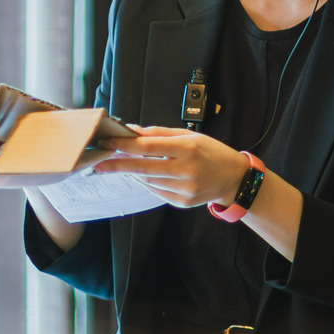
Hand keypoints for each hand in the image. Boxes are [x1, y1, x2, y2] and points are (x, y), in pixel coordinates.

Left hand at [90, 127, 251, 208]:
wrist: (233, 178)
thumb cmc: (211, 153)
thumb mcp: (190, 135)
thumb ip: (159, 134)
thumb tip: (133, 131)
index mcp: (188, 148)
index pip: (148, 147)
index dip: (124, 145)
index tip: (107, 144)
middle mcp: (186, 170)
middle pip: (142, 167)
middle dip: (118, 165)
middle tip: (99, 163)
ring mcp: (184, 189)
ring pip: (148, 181)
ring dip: (133, 173)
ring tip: (123, 166)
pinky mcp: (182, 202)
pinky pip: (156, 191)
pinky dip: (148, 183)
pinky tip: (146, 176)